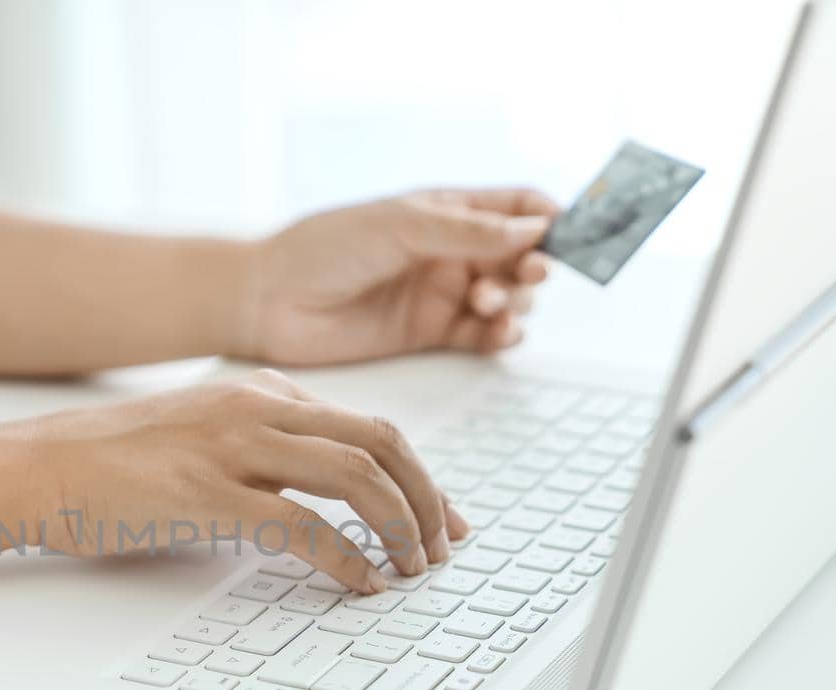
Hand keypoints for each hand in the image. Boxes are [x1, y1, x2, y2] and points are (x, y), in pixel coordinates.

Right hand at [25, 369, 468, 594]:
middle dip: (428, 498)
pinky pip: (301, 527)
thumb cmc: (108, 461)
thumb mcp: (199, 431)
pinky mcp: (205, 495)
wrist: (33, 467)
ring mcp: (231, 448)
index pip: (367, 426)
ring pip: (354, 477)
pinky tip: (360, 583)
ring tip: (411, 568)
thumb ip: (260, 446)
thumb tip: (316, 488)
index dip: (419, 476)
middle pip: (380, 443)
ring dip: (399, 527)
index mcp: (259, 392)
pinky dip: (345, 559)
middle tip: (444, 545)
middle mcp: (255, 409)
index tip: (440, 516)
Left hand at [243, 188, 559, 366]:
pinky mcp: (428, 334)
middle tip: (527, 274)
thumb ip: (469, 230)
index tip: (566, 232)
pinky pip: (482, 337)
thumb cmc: (323, 248)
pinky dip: (501, 335)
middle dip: (534, 264)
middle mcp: (448, 251)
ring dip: (514, 300)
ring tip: (488, 301)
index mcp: (444, 210)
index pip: (514, 205)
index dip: (547, 216)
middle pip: (520, 255)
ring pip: (507, 298)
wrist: (269, 301)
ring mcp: (440, 293)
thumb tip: (536, 227)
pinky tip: (499, 332)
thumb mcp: (401, 225)